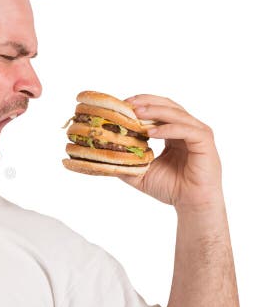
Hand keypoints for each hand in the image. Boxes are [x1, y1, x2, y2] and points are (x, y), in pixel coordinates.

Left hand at [119, 94, 223, 209]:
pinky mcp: (205, 142)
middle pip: (167, 105)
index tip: (121, 104)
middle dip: (146, 102)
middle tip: (127, 103)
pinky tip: (150, 132)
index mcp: (173, 133)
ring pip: (176, 114)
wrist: (191, 204)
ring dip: (154, 111)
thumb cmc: (171, 188)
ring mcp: (197, 134)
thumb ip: (126, 161)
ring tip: (136, 113)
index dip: (141, 104)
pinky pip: (185, 130)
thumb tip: (102, 155)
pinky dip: (167, 128)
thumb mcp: (141, 172)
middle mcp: (187, 129)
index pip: (158, 110)